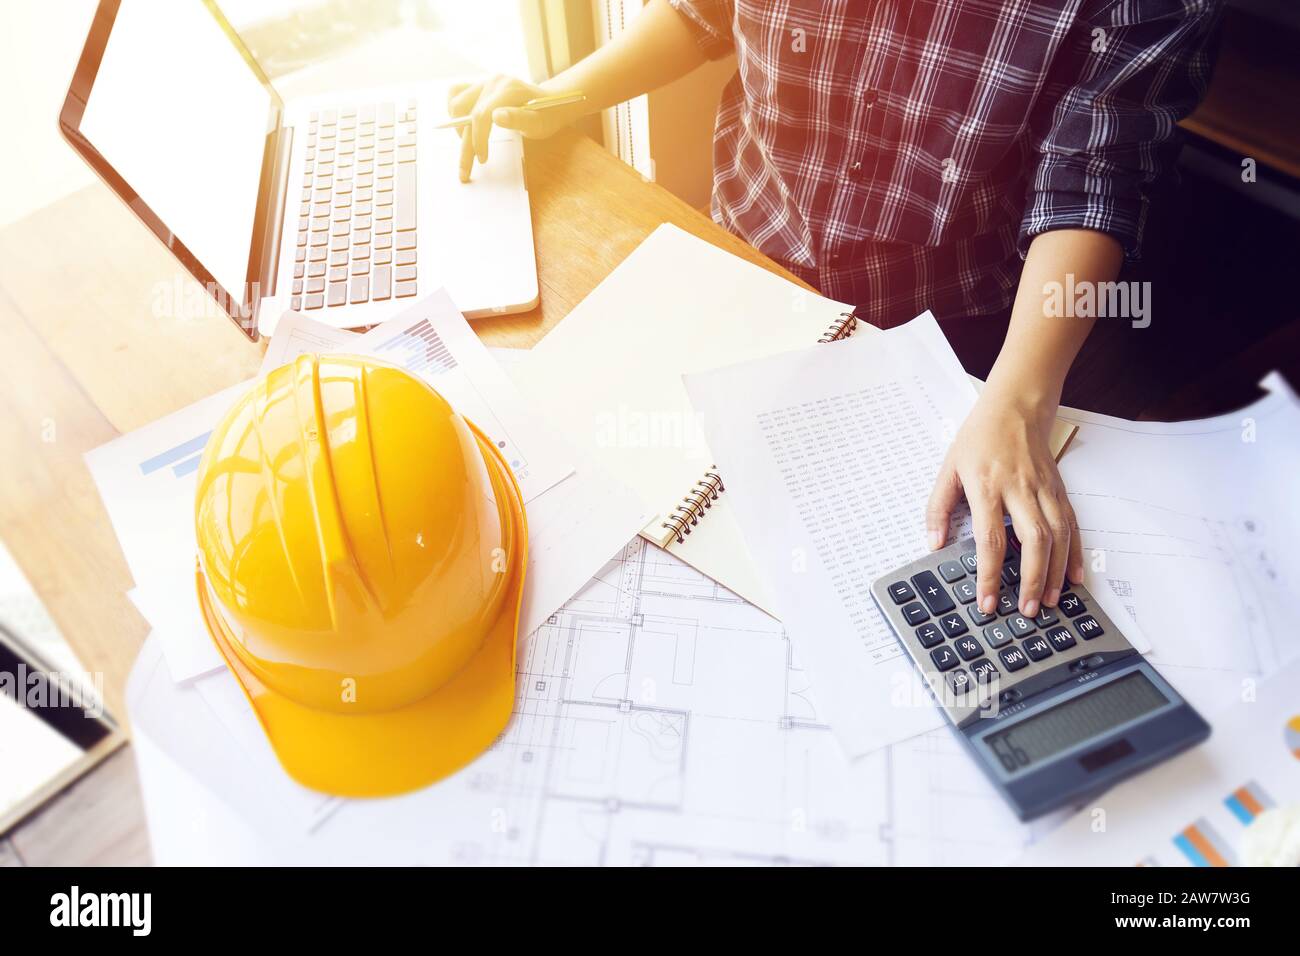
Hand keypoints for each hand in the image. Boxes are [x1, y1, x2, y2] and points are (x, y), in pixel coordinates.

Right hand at [447, 76, 573, 182]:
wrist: (550, 103)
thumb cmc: (546, 116)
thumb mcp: (539, 123)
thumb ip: (519, 119)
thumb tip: (496, 117)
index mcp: (509, 89)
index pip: (482, 114)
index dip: (478, 140)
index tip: (482, 159)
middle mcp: (494, 81)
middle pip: (466, 112)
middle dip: (465, 144)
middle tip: (465, 171)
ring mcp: (485, 81)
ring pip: (457, 103)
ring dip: (458, 128)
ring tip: (469, 146)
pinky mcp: (479, 85)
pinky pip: (456, 93)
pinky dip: (455, 112)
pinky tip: (464, 129)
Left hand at [925, 390, 1083, 618]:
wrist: (1016, 406)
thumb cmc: (979, 437)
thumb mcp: (948, 468)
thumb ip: (939, 508)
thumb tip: (934, 544)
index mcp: (987, 486)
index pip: (990, 539)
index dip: (990, 574)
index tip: (988, 602)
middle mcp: (1019, 489)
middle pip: (1033, 542)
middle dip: (1032, 580)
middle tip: (1027, 610)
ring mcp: (1044, 490)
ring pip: (1058, 537)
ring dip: (1055, 573)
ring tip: (1050, 602)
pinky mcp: (1060, 490)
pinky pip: (1072, 526)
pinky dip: (1075, 554)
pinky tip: (1073, 577)